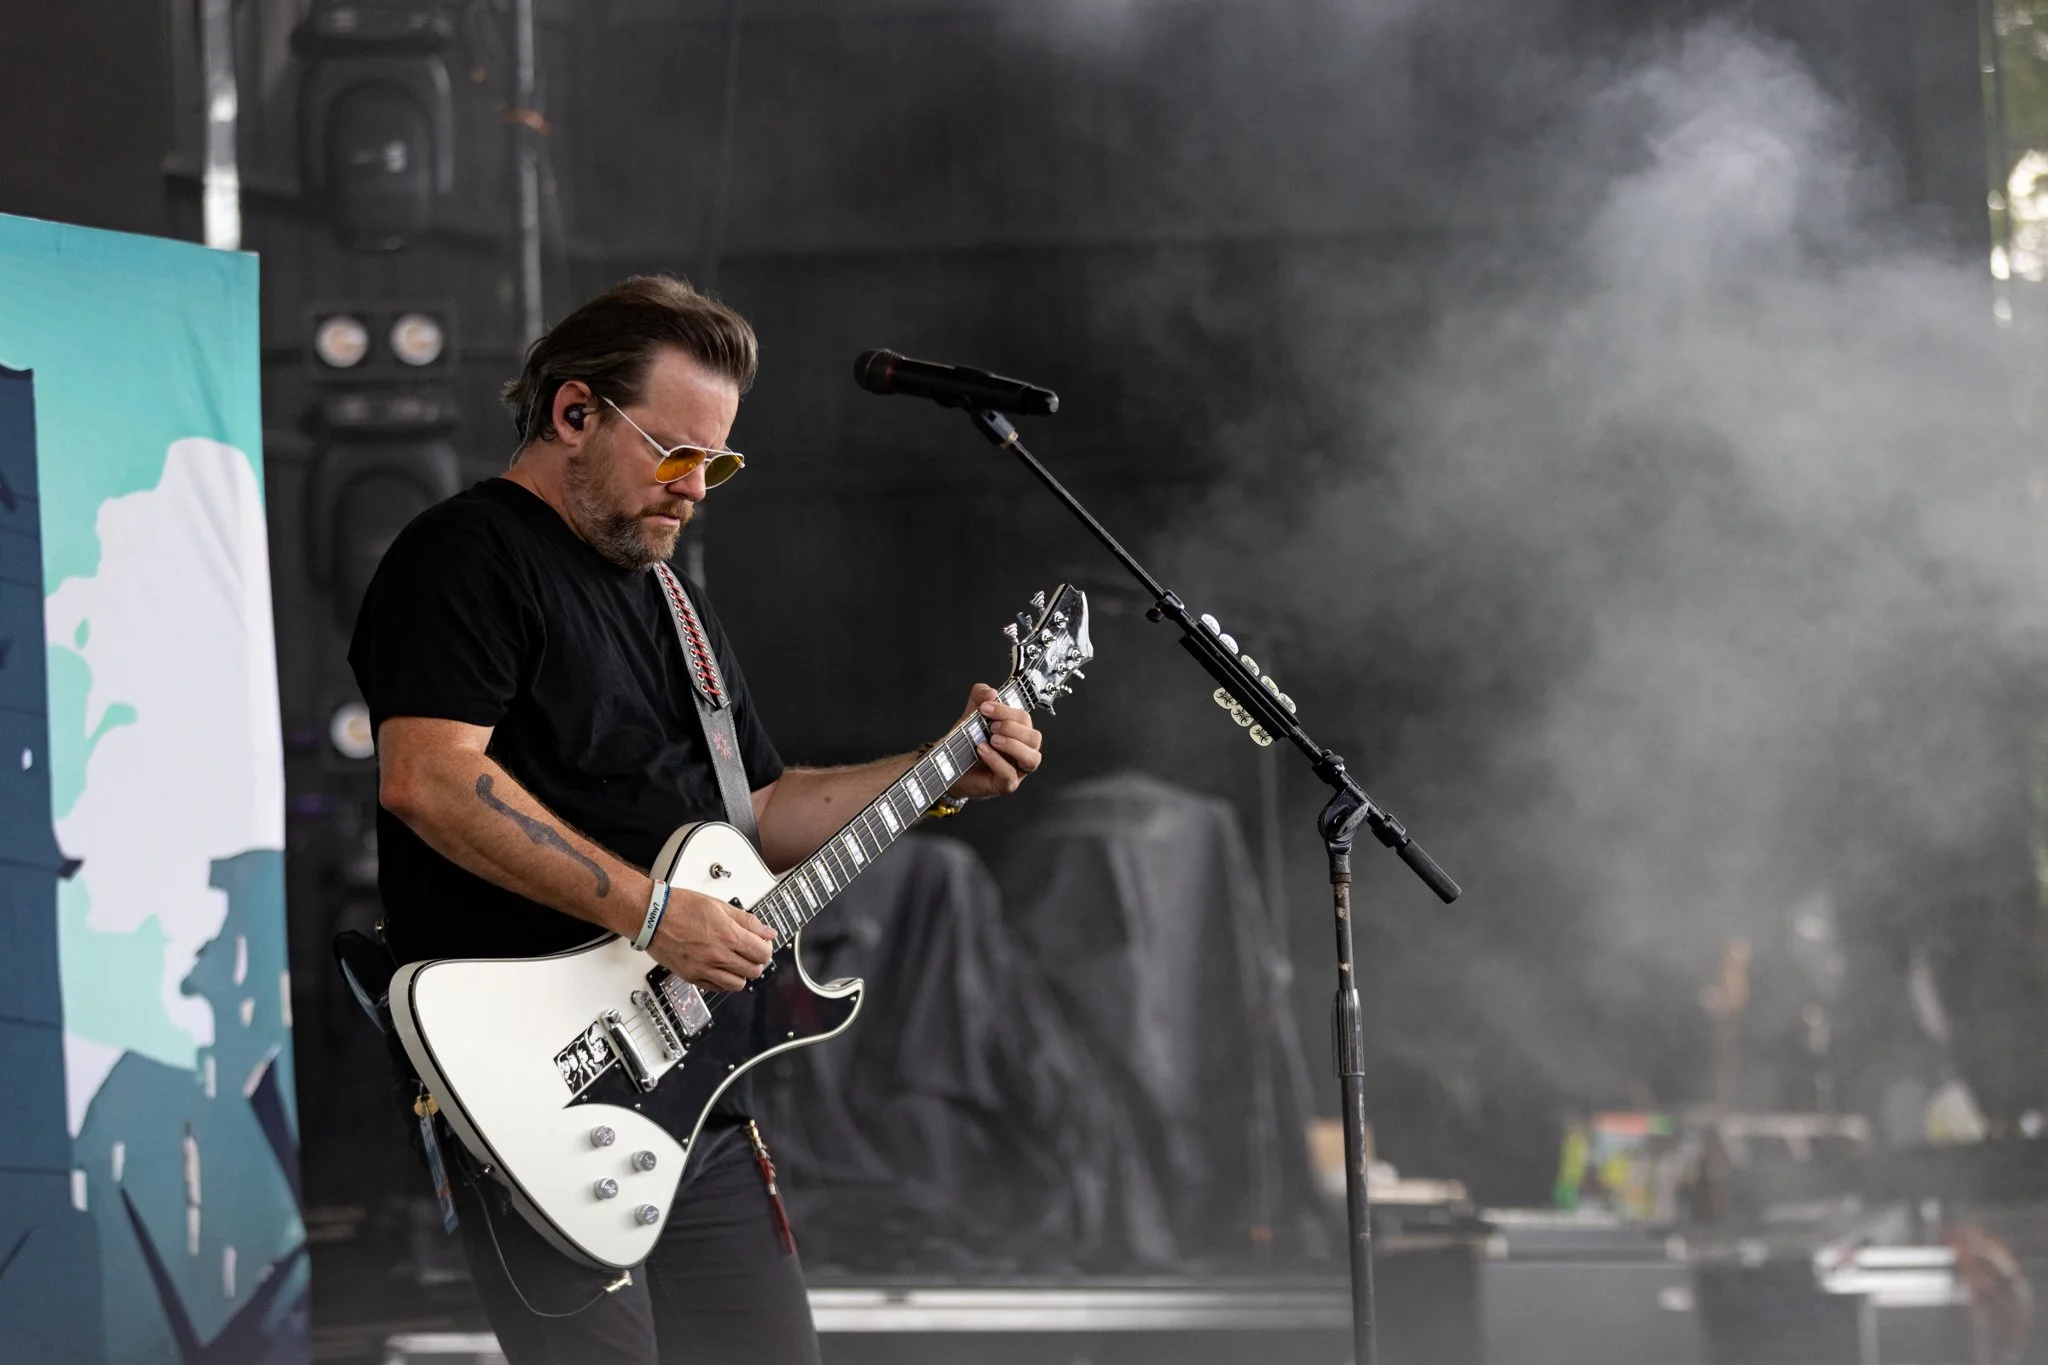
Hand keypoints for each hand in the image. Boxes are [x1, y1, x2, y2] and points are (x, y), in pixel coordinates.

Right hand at [646, 885, 775, 991]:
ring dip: (741, 974)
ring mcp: (704, 969)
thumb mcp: (720, 906)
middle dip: (756, 961)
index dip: (766, 948)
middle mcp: (718, 956)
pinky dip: (723, 981)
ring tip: (735, 961)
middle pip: (754, 971)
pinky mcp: (691, 977)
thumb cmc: (681, 907)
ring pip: (737, 984)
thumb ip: (748, 921)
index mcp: (728, 935)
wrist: (652, 916)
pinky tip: (720, 967)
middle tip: (750, 951)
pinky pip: (717, 988)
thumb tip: (768, 932)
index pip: (762, 953)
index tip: (762, 943)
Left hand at [947, 683, 1043, 797]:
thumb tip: (991, 692)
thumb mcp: (971, 715)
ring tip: (991, 738)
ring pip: (1032, 758)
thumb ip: (979, 697)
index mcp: (1018, 733)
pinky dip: (996, 760)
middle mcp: (1022, 751)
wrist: (947, 766)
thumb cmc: (965, 743)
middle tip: (991, 726)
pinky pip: (1010, 774)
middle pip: (1034, 737)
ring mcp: (1017, 769)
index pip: (1024, 719)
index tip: (985, 707)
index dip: (1007, 710)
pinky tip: (982, 750)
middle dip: (1012, 728)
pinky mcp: (1005, 784)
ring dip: (1012, 745)